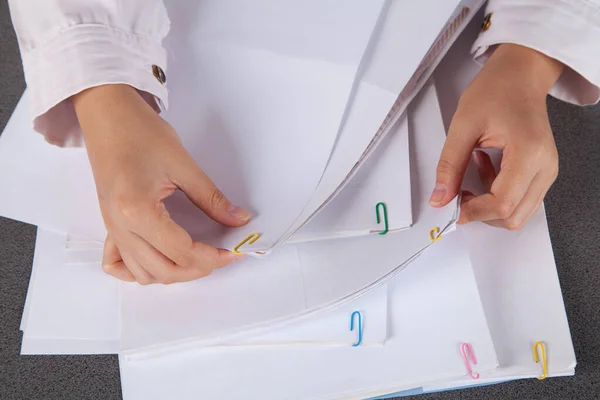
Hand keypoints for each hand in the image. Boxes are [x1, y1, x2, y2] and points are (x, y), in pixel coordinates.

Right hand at [73, 84, 250, 283]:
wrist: (107, 113)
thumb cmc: (140, 132)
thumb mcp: (183, 164)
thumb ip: (212, 198)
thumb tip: (238, 220)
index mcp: (138, 211)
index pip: (183, 252)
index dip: (214, 257)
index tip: (234, 253)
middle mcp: (120, 227)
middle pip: (164, 271)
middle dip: (198, 269)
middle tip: (221, 255)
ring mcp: (111, 229)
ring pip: (143, 274)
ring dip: (174, 273)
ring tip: (198, 256)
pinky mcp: (109, 225)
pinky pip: (119, 264)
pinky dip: (140, 271)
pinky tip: (161, 258)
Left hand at [430, 44, 563, 229]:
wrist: (520, 75)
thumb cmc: (495, 91)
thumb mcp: (462, 126)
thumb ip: (449, 166)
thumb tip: (439, 199)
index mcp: (529, 153)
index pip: (503, 203)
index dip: (473, 211)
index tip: (449, 206)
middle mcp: (545, 167)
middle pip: (513, 217)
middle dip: (481, 213)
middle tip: (458, 192)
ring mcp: (547, 171)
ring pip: (518, 214)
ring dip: (489, 205)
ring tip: (474, 171)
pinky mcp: (542, 172)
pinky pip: (521, 200)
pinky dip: (499, 196)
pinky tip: (486, 168)